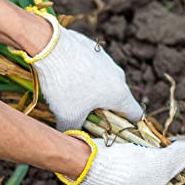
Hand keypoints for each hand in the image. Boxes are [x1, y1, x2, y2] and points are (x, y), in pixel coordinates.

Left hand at [31, 14, 142, 130]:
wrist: (47, 44)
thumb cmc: (63, 85)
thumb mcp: (67, 116)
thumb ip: (73, 131)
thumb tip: (70, 139)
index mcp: (120, 95)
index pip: (136, 115)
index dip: (129, 126)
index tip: (117, 131)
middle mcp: (119, 77)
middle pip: (119, 100)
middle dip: (106, 110)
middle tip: (87, 117)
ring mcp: (107, 60)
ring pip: (106, 82)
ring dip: (94, 91)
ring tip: (72, 95)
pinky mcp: (94, 49)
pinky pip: (93, 67)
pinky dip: (84, 74)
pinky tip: (66, 76)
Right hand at [81, 138, 184, 184]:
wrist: (89, 161)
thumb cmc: (126, 170)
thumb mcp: (164, 162)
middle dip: (183, 175)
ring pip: (164, 181)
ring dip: (169, 165)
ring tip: (171, 150)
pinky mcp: (129, 184)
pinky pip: (151, 174)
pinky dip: (156, 162)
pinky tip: (157, 149)